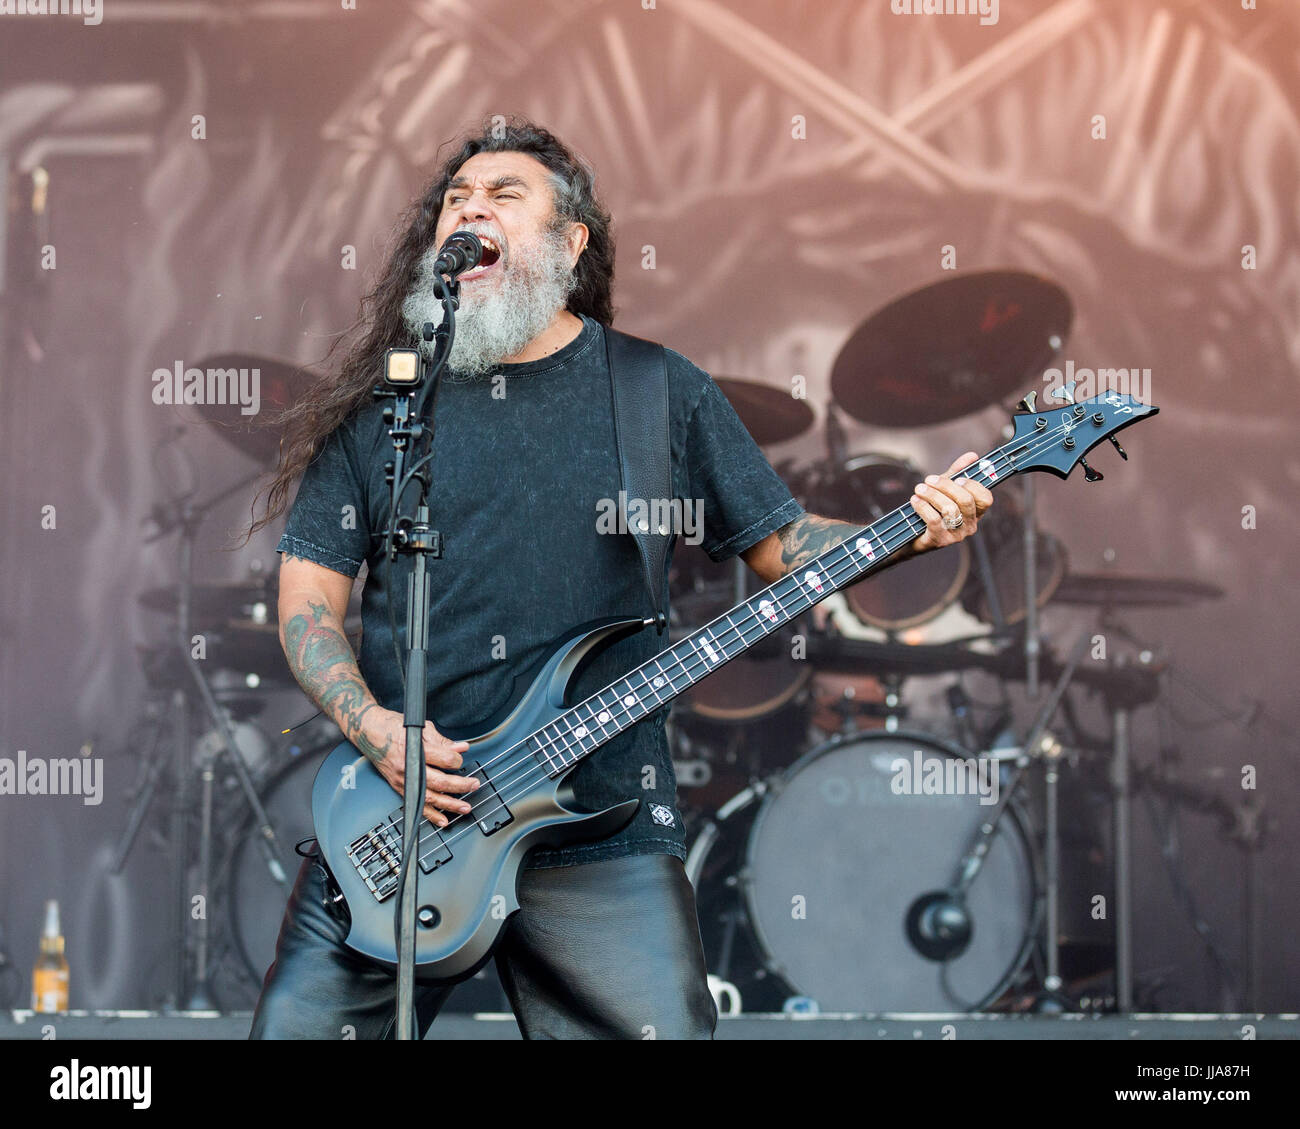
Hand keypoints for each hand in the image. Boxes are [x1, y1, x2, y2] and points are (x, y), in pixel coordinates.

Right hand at [359, 708, 480, 827]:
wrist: (369, 732)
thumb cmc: (392, 727)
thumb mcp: (421, 728)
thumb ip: (442, 741)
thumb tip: (461, 748)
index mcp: (416, 750)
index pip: (445, 759)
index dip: (457, 759)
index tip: (460, 757)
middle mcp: (409, 767)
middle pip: (440, 782)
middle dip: (461, 785)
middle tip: (474, 785)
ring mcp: (403, 780)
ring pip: (430, 797)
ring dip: (450, 804)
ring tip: (465, 807)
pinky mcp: (399, 787)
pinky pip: (417, 804)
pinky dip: (431, 814)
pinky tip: (443, 819)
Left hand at [908, 452, 993, 553]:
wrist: (910, 535)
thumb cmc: (932, 510)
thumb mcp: (945, 490)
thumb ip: (958, 473)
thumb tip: (972, 456)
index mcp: (976, 512)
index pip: (986, 499)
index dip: (973, 486)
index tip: (958, 478)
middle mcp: (970, 525)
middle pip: (966, 500)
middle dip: (946, 486)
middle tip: (929, 479)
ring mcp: (956, 535)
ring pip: (949, 509)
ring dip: (932, 495)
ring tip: (919, 488)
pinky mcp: (939, 540)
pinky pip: (934, 520)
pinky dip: (923, 506)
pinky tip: (915, 500)